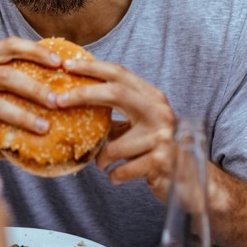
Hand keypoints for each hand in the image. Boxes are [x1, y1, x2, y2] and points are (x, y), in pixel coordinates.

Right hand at [0, 37, 61, 156]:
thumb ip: (3, 76)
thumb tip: (51, 84)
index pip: (9, 45)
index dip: (36, 51)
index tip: (59, 62)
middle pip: (6, 76)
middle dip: (36, 89)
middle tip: (57, 101)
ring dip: (23, 118)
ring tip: (44, 128)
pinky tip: (11, 154)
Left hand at [54, 57, 175, 198]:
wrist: (189, 180)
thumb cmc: (154, 149)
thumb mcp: (138, 124)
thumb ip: (115, 112)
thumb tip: (72, 102)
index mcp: (152, 97)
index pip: (119, 73)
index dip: (92, 67)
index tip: (66, 66)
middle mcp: (159, 111)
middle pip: (116, 92)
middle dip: (83, 94)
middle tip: (57, 101)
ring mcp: (163, 135)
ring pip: (113, 146)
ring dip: (102, 159)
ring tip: (105, 163)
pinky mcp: (161, 161)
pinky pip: (121, 170)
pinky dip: (114, 175)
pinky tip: (118, 175)